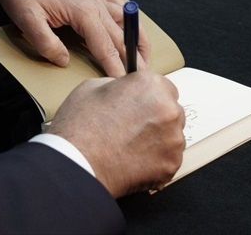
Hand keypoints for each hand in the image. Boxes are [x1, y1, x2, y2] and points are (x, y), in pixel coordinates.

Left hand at [0, 0, 149, 76]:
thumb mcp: (26, 20)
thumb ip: (45, 42)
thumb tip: (64, 60)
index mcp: (82, 11)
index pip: (106, 45)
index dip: (116, 66)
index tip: (123, 83)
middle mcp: (94, 5)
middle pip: (122, 35)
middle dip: (134, 57)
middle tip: (141, 80)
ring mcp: (94, 0)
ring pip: (126, 21)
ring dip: (138, 39)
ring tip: (145, 59)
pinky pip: (118, 8)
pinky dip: (129, 20)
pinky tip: (131, 28)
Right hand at [48, 72, 185, 196]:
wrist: (77, 164)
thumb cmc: (81, 127)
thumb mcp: (93, 87)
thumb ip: (118, 85)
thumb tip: (125, 91)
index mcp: (151, 85)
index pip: (164, 87)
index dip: (149, 97)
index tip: (141, 105)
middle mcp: (168, 109)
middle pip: (172, 111)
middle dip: (157, 118)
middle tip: (133, 127)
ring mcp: (173, 139)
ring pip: (172, 136)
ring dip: (158, 139)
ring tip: (131, 146)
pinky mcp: (171, 165)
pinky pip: (168, 159)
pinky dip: (155, 161)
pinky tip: (133, 160)